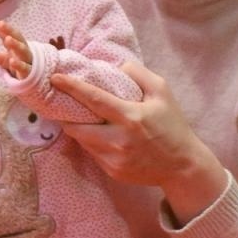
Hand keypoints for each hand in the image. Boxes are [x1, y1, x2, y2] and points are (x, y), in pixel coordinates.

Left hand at [0, 18, 32, 79]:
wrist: (37, 77)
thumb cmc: (21, 64)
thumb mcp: (8, 60)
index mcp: (17, 44)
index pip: (7, 34)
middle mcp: (23, 49)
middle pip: (18, 37)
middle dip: (9, 30)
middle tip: (1, 24)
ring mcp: (27, 59)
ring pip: (23, 50)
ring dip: (15, 44)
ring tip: (7, 39)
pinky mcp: (29, 71)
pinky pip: (25, 67)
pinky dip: (19, 64)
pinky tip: (12, 61)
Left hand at [51, 61, 227, 224]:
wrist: (182, 165)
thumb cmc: (172, 126)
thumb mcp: (162, 92)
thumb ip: (139, 74)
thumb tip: (116, 66)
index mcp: (131, 117)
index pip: (94, 99)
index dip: (72, 87)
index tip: (55, 78)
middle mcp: (119, 140)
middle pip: (77, 127)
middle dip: (66, 116)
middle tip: (63, 105)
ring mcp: (114, 159)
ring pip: (83, 141)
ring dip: (79, 129)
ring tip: (82, 119)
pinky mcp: (113, 171)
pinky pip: (93, 154)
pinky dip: (92, 143)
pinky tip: (101, 136)